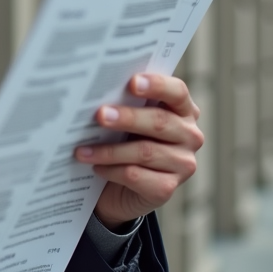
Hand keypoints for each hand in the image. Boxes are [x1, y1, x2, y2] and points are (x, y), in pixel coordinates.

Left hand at [74, 73, 202, 229]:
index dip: (157, 86)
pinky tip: (96, 167)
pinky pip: (136, 176)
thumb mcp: (130, 120)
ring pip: (144, 152)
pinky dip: (112, 170)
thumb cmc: (126, 141)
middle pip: (159, 122)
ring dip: (109, 150)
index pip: (177, 92)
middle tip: (100, 115)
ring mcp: (182, 164)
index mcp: (183, 110)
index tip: (132, 83)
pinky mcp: (166, 189)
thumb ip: (126, 103)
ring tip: (83, 149)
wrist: (123, 187)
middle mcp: (189, 136)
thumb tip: (97, 92)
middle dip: (127, 117)